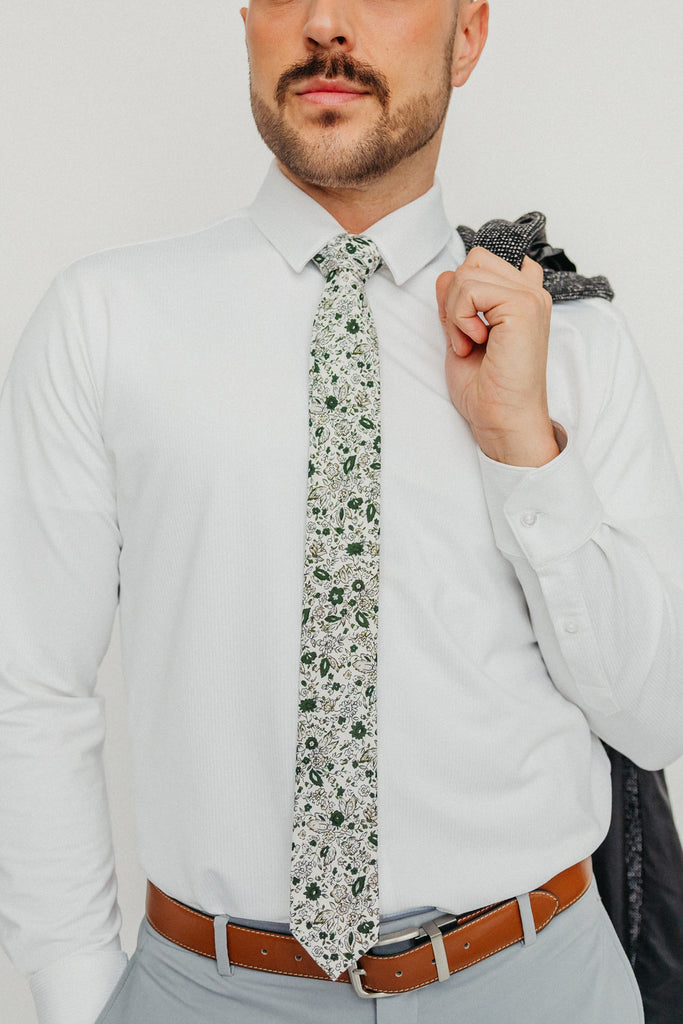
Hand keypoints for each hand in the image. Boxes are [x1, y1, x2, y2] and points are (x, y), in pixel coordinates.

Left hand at [436, 247, 558, 466]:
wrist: (500, 418)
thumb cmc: (486, 388)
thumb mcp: (459, 333)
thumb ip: (455, 301)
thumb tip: (446, 274)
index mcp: (521, 296)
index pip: (480, 262)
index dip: (461, 292)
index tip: (467, 331)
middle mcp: (531, 291)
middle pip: (473, 260)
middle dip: (455, 298)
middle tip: (465, 337)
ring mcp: (530, 296)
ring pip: (467, 272)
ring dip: (455, 312)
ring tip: (470, 344)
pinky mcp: (523, 306)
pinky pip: (469, 289)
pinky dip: (460, 318)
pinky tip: (475, 344)